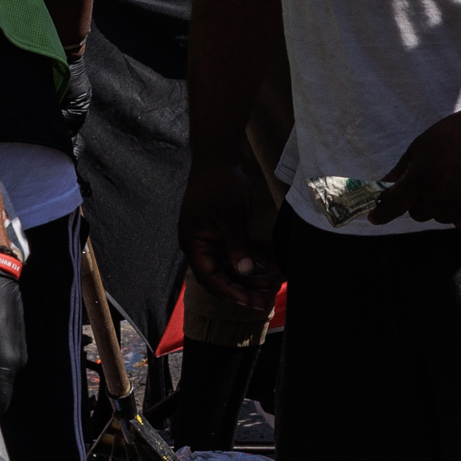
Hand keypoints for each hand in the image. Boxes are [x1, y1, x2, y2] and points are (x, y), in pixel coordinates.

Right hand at [180, 139, 280, 304]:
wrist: (218, 159)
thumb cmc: (220, 183)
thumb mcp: (230, 214)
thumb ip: (237, 244)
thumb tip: (244, 271)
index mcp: (193, 243)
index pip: (209, 277)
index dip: (229, 291)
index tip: (249, 301)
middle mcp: (198, 245)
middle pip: (217, 277)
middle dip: (240, 289)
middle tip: (262, 301)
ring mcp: (208, 240)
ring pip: (226, 268)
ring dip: (245, 279)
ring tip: (267, 288)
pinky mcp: (218, 234)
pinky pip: (230, 256)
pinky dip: (245, 265)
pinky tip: (262, 272)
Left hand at [375, 94, 460, 229]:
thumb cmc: (454, 133)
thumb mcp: (421, 145)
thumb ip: (400, 170)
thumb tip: (382, 185)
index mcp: (420, 178)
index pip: (393, 205)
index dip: (381, 213)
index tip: (374, 217)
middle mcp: (439, 196)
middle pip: (418, 214)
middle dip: (419, 201)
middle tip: (431, 180)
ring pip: (440, 218)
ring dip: (440, 206)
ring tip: (453, 181)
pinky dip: (460, 214)